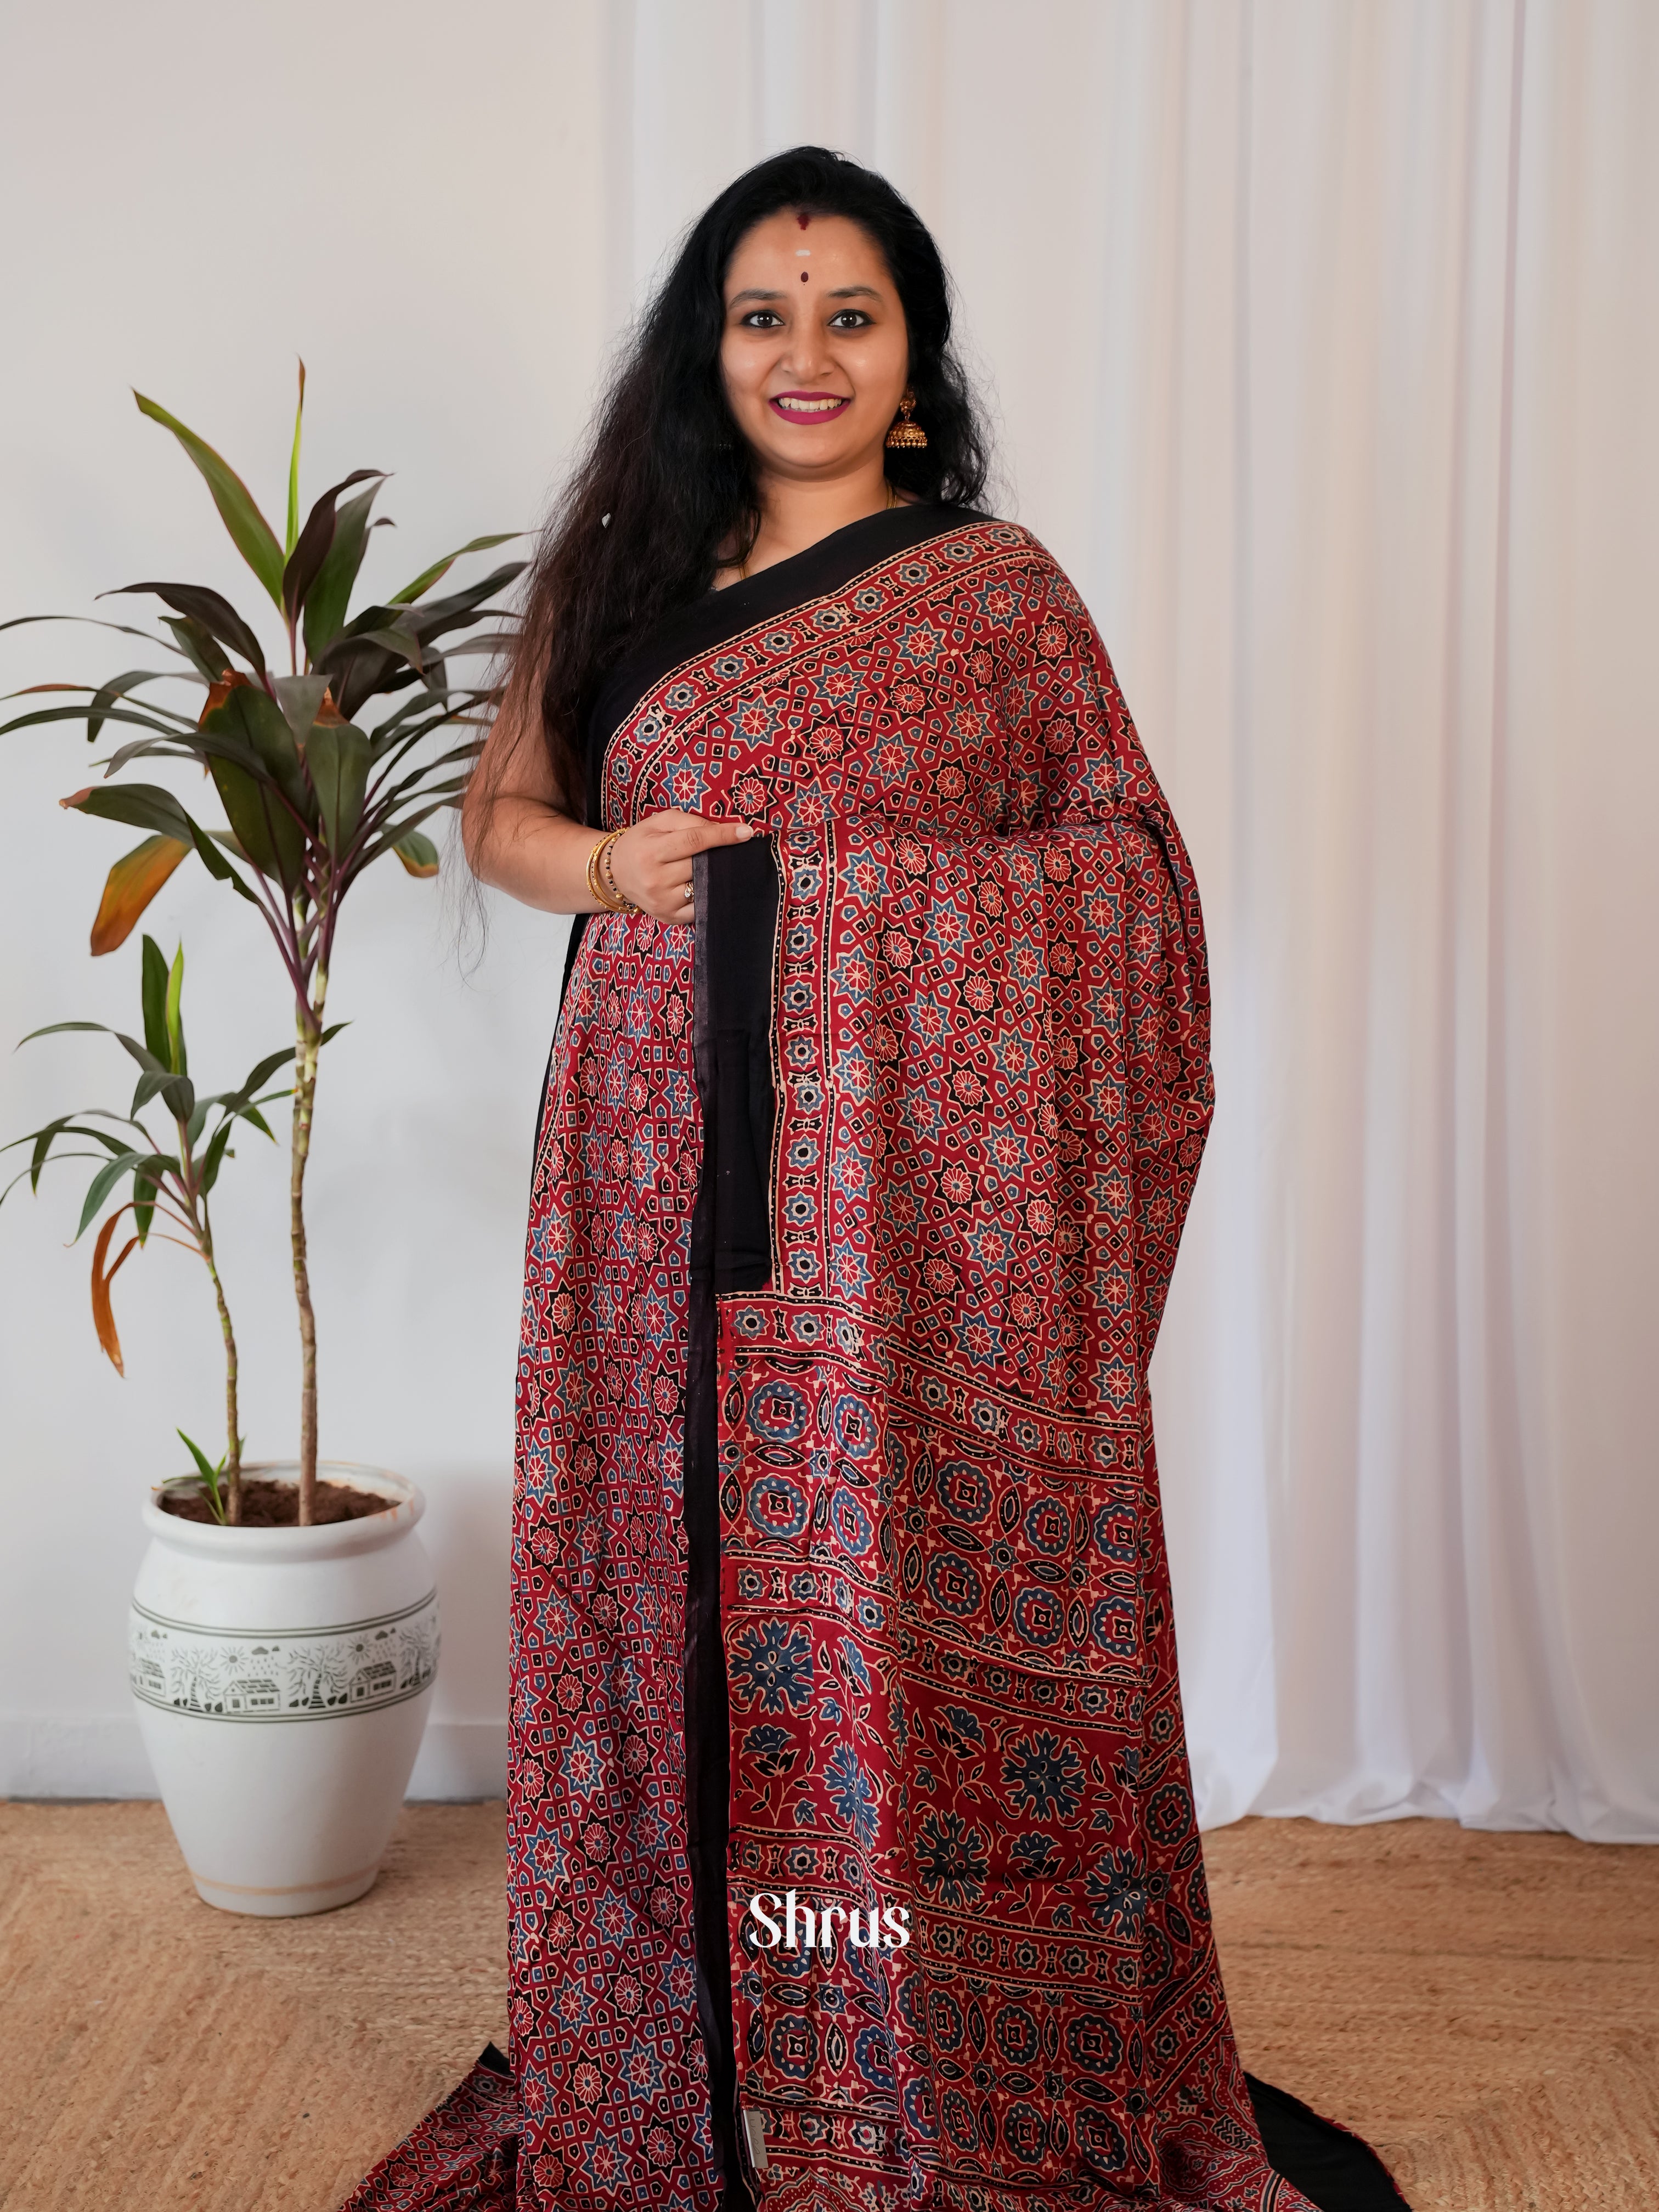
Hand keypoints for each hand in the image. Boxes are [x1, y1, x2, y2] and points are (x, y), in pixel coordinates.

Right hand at [606, 810, 755, 920]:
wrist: (616, 873)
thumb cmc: (641, 843)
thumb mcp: (658, 822)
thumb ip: (689, 821)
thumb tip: (723, 829)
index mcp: (651, 852)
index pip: (694, 841)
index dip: (723, 836)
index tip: (747, 832)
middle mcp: (655, 879)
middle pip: (701, 865)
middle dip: (719, 856)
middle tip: (731, 850)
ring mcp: (662, 902)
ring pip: (704, 887)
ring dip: (717, 877)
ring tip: (719, 867)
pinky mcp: (669, 917)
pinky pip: (700, 907)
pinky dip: (709, 896)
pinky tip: (711, 886)